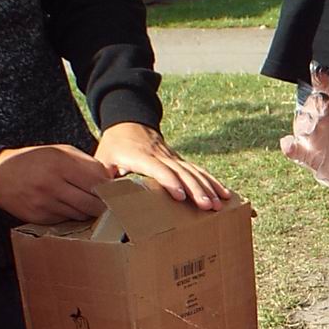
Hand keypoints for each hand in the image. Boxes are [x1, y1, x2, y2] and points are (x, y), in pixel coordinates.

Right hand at [0, 144, 111, 223]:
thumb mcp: (60, 151)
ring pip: (82, 214)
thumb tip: (112, 179)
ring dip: (89, 211)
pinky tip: (69, 206)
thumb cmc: (35, 160)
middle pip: (93, 204)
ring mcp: (45, 202)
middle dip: (105, 205)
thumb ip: (87, 163)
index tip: (118, 192)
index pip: (97, 182)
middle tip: (111, 204)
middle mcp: (52, 184)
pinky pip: (67, 220)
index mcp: (59, 163)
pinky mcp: (40, 217)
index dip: (111, 190)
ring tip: (89, 203)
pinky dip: (72, 215)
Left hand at [95, 124, 229, 209]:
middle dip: (197, 190)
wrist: (128, 122)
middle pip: (183, 172)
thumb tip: (100, 197)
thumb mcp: (103, 159)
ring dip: (210, 188)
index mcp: (140, 156)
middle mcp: (161, 156)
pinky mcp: (181, 161)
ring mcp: (174, 158)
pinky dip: (215, 183)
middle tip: (209, 206)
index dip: (169, 182)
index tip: (180, 196)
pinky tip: (227, 195)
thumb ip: (103, 176)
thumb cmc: (114, 146)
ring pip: (195, 172)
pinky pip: (200, 172)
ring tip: (221, 204)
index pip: (158, 169)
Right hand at [280, 58, 328, 190]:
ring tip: (314, 124)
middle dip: (315, 100)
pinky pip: (295, 151)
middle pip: (311, 102)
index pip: (324, 84)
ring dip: (305, 123)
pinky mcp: (309, 156)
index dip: (321, 77)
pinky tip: (288, 145)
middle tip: (322, 101)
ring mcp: (313, 135)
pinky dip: (290, 148)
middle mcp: (320, 115)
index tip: (321, 72)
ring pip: (302, 124)